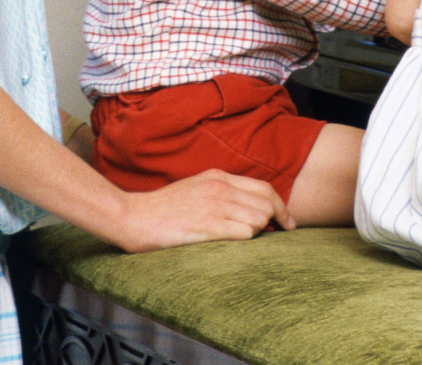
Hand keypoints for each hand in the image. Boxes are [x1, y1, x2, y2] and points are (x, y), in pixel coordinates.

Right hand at [115, 169, 294, 252]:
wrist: (134, 216)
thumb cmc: (164, 208)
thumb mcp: (197, 188)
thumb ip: (222, 192)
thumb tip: (250, 208)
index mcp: (218, 176)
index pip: (264, 187)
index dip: (280, 206)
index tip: (287, 222)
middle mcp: (219, 187)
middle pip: (267, 203)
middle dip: (275, 221)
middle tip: (277, 235)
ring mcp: (213, 206)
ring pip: (259, 219)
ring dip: (260, 232)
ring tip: (249, 240)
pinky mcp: (206, 226)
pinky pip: (244, 233)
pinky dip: (248, 240)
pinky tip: (237, 244)